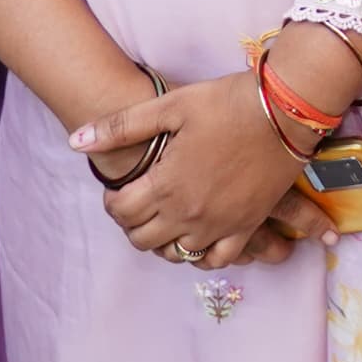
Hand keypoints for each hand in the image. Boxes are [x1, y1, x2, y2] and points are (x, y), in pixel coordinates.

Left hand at [69, 75, 323, 268]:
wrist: (287, 109)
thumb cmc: (227, 102)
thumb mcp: (170, 106)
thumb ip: (120, 127)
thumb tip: (75, 142)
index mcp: (166, 185)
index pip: (121, 212)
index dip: (113, 201)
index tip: (121, 187)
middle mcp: (188, 213)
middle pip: (143, 238)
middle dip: (133, 222)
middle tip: (140, 201)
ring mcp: (219, 224)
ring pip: (175, 253)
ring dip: (162, 239)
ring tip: (166, 216)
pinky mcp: (246, 226)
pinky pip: (216, 260)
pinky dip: (201, 255)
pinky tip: (197, 237)